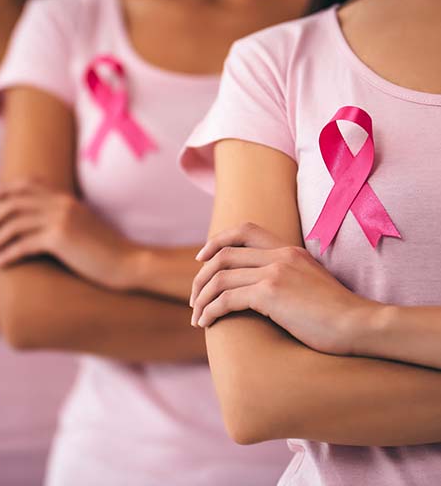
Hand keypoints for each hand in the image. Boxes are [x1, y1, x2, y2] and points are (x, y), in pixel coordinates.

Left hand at [0, 179, 139, 289]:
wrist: (128, 262)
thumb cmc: (107, 251)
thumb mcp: (85, 227)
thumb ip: (65, 219)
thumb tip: (45, 226)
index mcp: (67, 198)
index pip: (28, 184)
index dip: (3, 188)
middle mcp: (61, 204)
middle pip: (15, 203)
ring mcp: (60, 219)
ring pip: (14, 224)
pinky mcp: (60, 238)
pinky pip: (22, 245)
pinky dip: (3, 255)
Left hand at [190, 223, 381, 355]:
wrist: (361, 325)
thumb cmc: (338, 313)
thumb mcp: (312, 282)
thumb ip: (288, 275)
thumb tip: (262, 289)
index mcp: (289, 249)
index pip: (244, 230)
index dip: (217, 241)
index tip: (202, 259)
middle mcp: (279, 255)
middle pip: (223, 254)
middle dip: (201, 276)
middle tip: (194, 297)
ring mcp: (274, 272)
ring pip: (220, 277)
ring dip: (201, 297)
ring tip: (196, 317)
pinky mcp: (270, 294)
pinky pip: (226, 299)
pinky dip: (210, 311)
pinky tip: (206, 324)